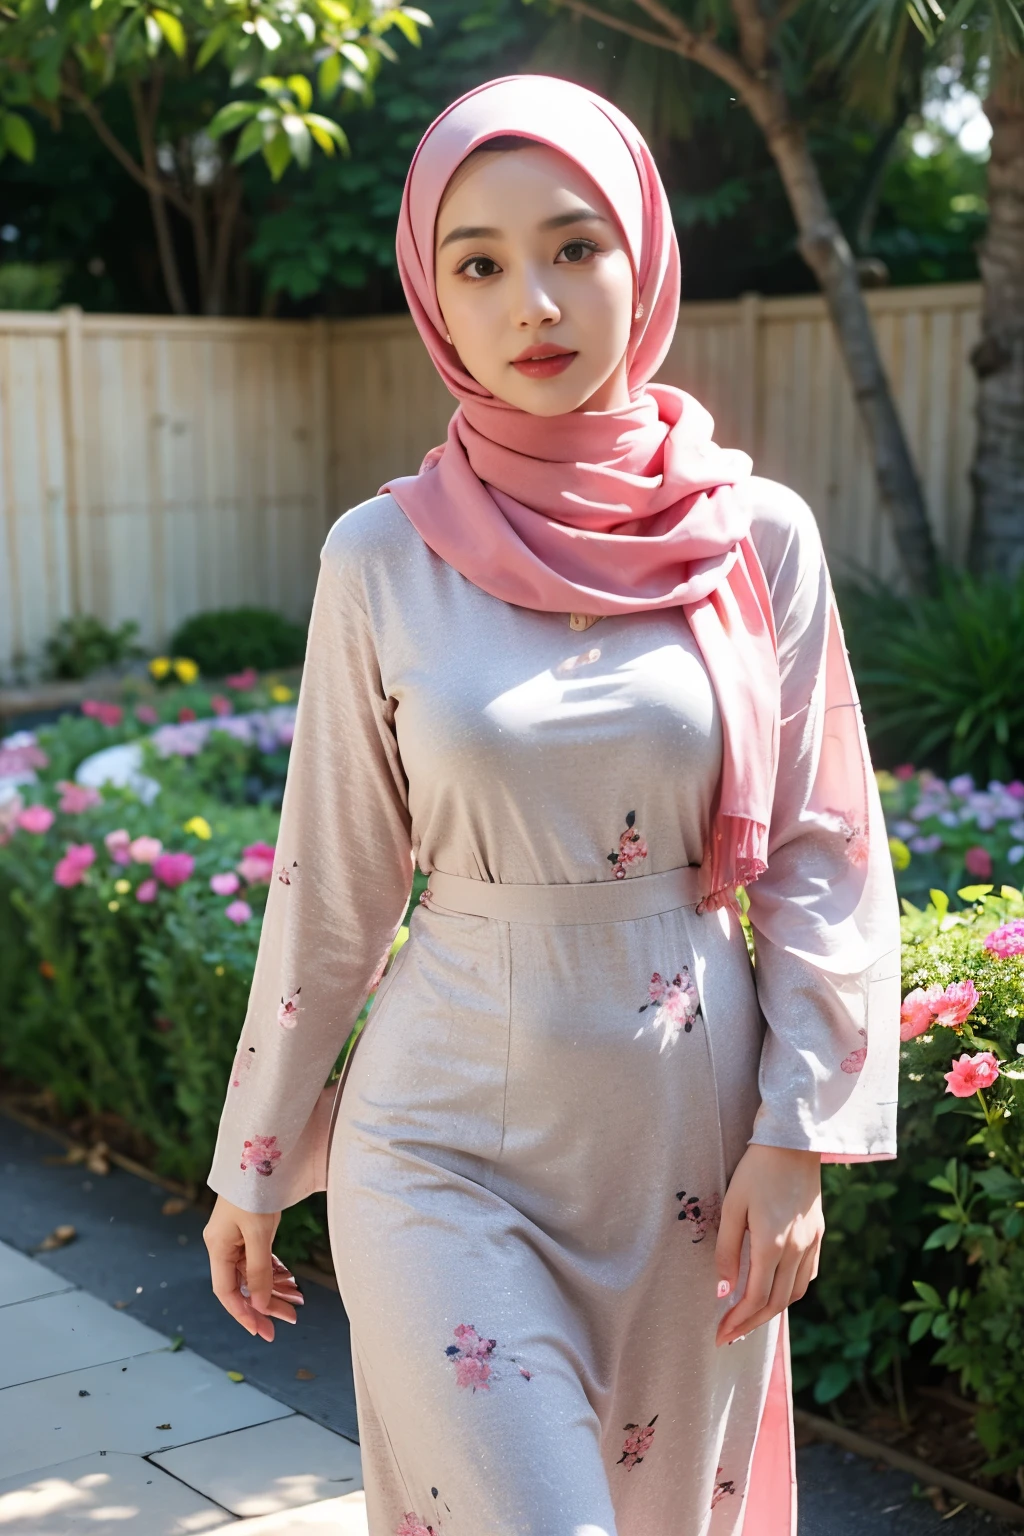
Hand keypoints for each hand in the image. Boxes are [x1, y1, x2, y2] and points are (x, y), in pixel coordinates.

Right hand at [204, 1195, 303, 1341]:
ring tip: (294, 1308)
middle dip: (263, 1306)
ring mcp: (236, 1239)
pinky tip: (288, 1285)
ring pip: (253, 1275)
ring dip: (272, 1291)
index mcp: (218, 1247)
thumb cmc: (254, 1193)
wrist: (259, 1156)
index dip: (242, 1313)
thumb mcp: (258, 1234)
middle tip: (286, 1324)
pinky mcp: (250, 1232)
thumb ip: (259, 1271)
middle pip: (242, 1286)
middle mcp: (224, 1246)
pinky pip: (260, 1260)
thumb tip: (260, 1305)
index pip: (226, 1291)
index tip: (261, 1330)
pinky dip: (273, 1273)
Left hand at [714, 1144, 822, 1347]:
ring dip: (773, 1310)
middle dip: (752, 1324)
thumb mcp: (732, 1206)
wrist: (793, 1142)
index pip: (755, 1298)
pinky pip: (807, 1274)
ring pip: (795, 1292)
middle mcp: (796, 1249)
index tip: (720, 1335)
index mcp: (772, 1244)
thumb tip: (722, 1290)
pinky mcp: (818, 1233)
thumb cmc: (755, 1171)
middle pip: (776, 1303)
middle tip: (730, 1335)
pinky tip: (776, 1290)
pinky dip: (791, 1290)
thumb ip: (726, 1250)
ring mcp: (811, 1242)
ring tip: (750, 1317)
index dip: (737, 1321)